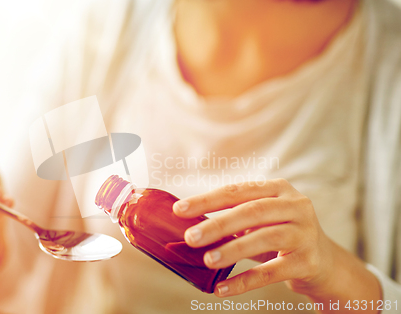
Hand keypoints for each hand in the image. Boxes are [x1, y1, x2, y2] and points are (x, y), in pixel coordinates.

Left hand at [173, 179, 334, 296]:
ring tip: (207, 260)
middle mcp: (295, 206)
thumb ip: (233, 217)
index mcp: (278, 189)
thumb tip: (189, 226)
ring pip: (263, 238)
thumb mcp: (261, 220)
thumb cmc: (281, 236)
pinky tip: (223, 288)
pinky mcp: (307, 262)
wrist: (325, 263)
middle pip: (251, 212)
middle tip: (190, 237)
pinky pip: (271, 272)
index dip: (207, 200)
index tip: (179, 210)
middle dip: (217, 224)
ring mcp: (304, 233)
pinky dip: (245, 281)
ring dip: (232, 250)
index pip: (237, 191)